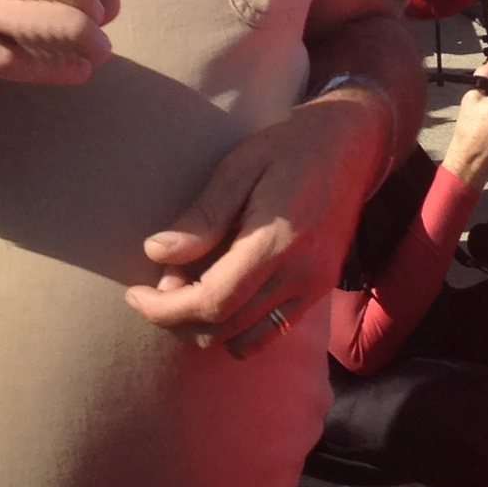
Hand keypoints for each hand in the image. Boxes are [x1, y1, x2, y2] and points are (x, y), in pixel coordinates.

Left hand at [130, 76, 390, 350]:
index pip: (213, 302)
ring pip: (245, 339)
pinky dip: (237, 329)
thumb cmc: (288, 149)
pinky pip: (270, 332)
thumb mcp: (238, 168)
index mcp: (276, 242)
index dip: (166, 310)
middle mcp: (300, 274)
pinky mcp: (319, 291)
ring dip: (205, 327)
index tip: (137, 295)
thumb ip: (202, 216)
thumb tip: (158, 253)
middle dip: (178, 317)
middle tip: (158, 286)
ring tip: (187, 292)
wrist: (350, 147)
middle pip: (224, 327)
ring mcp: (314, 287)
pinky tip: (222, 298)